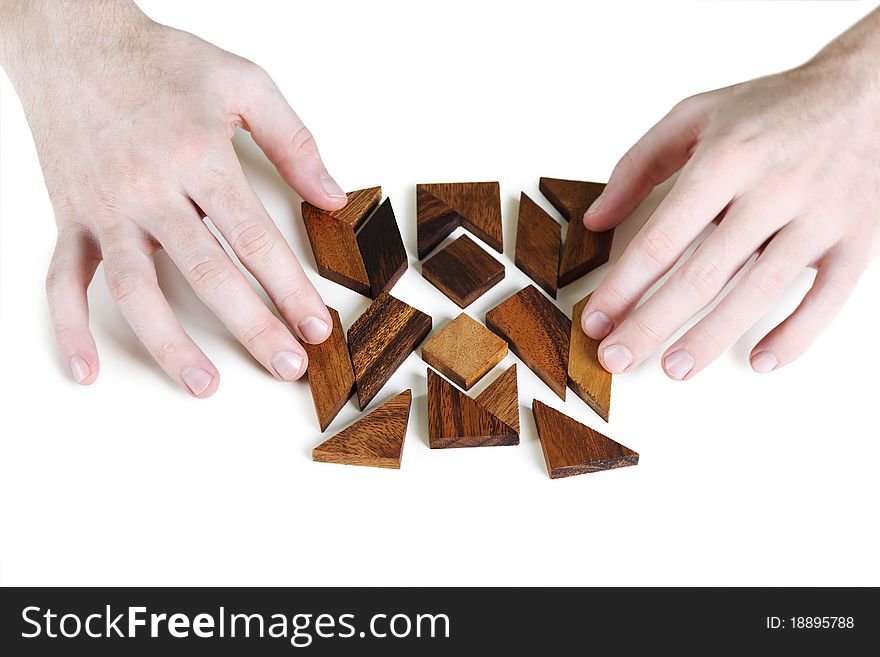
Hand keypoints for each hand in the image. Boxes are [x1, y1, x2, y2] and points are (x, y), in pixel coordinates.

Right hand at [1, 1, 345, 395]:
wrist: (74, 38)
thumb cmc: (161, 61)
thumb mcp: (243, 82)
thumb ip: (293, 142)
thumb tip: (332, 197)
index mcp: (199, 157)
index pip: (254, 238)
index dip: (290, 287)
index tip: (316, 325)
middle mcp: (150, 189)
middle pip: (207, 273)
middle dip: (252, 325)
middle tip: (286, 365)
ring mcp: (106, 208)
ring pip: (135, 288)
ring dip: (169, 343)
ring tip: (204, 384)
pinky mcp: (71, 218)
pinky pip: (62, 280)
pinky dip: (69, 327)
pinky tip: (86, 369)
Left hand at [580, 12, 879, 379]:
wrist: (867, 89)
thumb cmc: (772, 107)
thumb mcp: (695, 115)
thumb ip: (638, 165)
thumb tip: (595, 219)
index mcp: (726, 158)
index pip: (662, 238)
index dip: (623, 286)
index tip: (596, 319)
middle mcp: (773, 188)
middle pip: (703, 274)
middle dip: (652, 324)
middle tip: (617, 358)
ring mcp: (819, 216)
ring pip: (758, 291)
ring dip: (711, 337)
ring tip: (672, 369)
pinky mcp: (858, 237)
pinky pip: (828, 297)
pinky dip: (796, 334)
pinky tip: (760, 360)